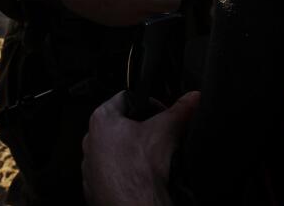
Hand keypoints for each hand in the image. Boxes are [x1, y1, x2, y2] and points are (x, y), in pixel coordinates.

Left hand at [82, 89, 198, 205]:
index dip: (148, 102)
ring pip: (116, 150)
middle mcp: (90, 141)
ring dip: (133, 152)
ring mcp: (90, 166)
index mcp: (101, 120)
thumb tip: (192, 98)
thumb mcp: (166, 131)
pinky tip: (141, 177)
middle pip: (122, 125)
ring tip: (150, 160)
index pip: (126, 98)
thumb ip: (180, 110)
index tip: (161, 113)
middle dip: (142, 129)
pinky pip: (112, 172)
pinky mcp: (94, 186)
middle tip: (158, 138)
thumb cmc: (139, 172)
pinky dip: (126, 172)